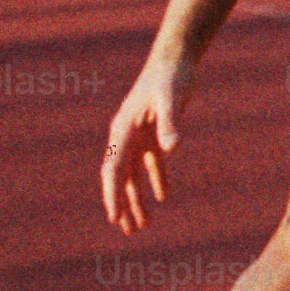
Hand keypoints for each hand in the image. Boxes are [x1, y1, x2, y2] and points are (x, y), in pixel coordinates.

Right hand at [101, 55, 191, 231]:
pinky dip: (156, 180)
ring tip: (142, 225)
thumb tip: (170, 149)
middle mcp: (126, 136)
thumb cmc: (172, 77)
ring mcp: (138, 136)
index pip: (114, 170)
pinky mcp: (154, 133)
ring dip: (137, 199)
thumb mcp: (172, 98)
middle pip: (120, 177)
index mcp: (123, 130)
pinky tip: (163, 197)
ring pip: (134, 174)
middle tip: (127, 231)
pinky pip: (151, 163)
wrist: (176, 59)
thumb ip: (170, 123)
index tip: (114, 217)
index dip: (113, 195)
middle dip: (122, 204)